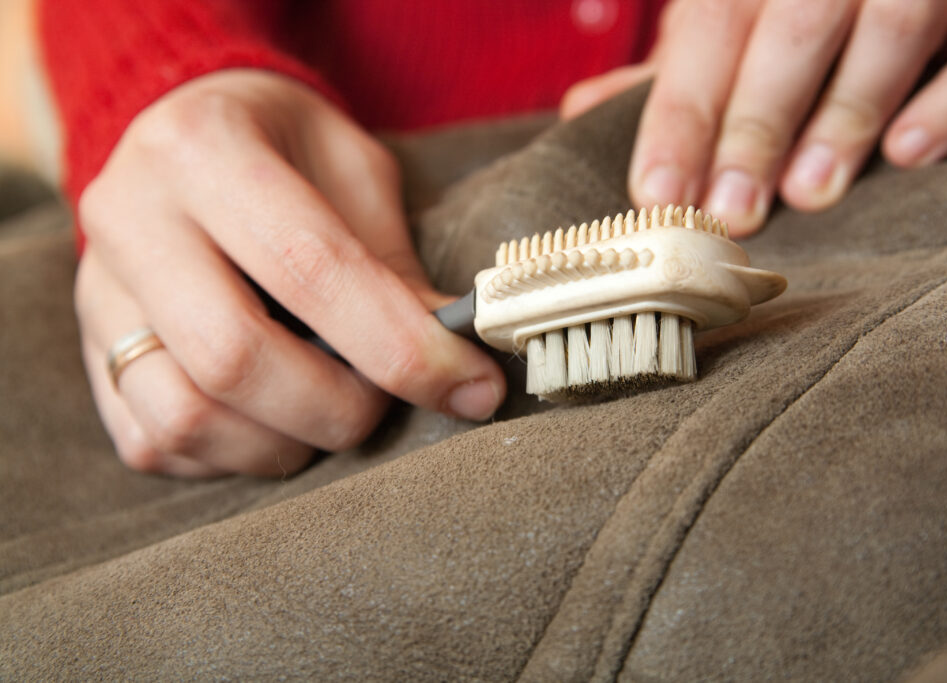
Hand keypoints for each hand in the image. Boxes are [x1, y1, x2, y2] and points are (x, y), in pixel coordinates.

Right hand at [76, 70, 504, 476]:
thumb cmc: (289, 151)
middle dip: (338, 408)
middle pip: (234, 357)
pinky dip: (231, 455)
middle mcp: (130, 219)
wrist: (190, 134)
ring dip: (284, 443)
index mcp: (204, 149)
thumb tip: (456, 366)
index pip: (311, 269)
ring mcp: (97, 293)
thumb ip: (394, 267)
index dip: (403, 346)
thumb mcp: (356, 174)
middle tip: (385, 403)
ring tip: (329, 415)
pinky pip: (155, 443)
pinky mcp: (88, 353)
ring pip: (185, 417)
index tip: (473, 388)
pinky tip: (273, 421)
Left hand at [562, 0, 946, 235]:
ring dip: (847, 115)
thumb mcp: (728, 18)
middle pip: (793, 32)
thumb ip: (674, 68)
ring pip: (892, 30)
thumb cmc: (790, 1)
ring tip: (811, 192)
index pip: (708, 32)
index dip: (679, 117)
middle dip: (757, 127)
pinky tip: (910, 153)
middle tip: (731, 210)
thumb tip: (580, 112)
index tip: (656, 195)